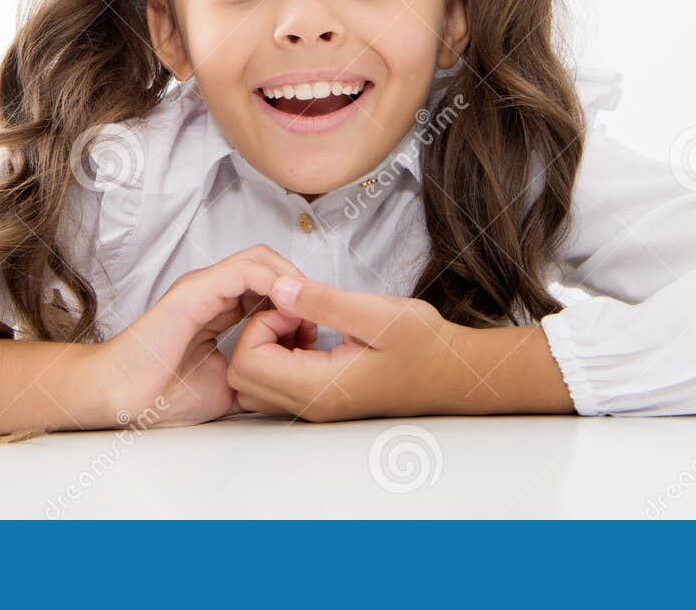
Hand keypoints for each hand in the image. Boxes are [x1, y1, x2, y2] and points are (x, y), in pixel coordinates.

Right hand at [90, 245, 316, 428]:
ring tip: (305, 312)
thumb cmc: (164, 394)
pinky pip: (243, 271)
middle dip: (299, 287)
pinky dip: (272, 282)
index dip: (296, 301)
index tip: (313, 331)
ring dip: (290, 281)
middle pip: (268, 264)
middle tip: (316, 318)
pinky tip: (286, 308)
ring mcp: (202, 286)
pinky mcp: (195, 292)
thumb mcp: (227, 386)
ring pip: (260, 259)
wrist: (122, 398)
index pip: (267, 284)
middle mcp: (212, 290)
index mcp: (218, 307)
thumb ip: (255, 374)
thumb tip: (288, 381)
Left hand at [226, 274, 468, 421]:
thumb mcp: (376, 313)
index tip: (295, 305)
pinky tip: (314, 334)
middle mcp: (310, 406)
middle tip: (297, 311)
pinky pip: (276, 383)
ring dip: (268, 346)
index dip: (261, 325)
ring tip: (305, 322)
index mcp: (319, 388)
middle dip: (259, 334)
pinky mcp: (320, 400)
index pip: (248, 363)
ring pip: (255, 383)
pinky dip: (281, 355)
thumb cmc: (423, 344)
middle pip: (242, 377)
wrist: (452, 372)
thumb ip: (323, 301)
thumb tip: (278, 288)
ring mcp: (314, 407)